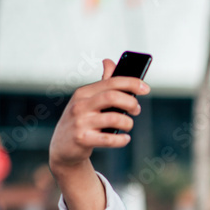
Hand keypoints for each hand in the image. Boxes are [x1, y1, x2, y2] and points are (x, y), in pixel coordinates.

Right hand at [48, 58, 149, 174]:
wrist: (63, 147)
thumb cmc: (82, 120)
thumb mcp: (87, 100)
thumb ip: (102, 84)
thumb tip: (109, 61)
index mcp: (84, 92)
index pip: (111, 82)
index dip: (131, 83)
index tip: (146, 88)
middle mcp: (80, 105)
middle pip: (112, 97)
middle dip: (131, 102)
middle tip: (137, 110)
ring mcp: (80, 123)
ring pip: (114, 118)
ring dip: (128, 122)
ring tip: (128, 125)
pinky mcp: (82, 140)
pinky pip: (109, 139)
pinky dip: (122, 140)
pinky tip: (125, 138)